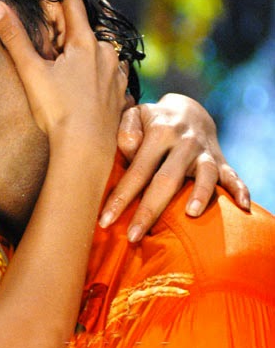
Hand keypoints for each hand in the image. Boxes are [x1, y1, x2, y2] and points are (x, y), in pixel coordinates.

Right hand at [0, 0, 128, 158]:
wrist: (86, 150)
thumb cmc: (59, 112)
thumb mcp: (32, 72)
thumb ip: (14, 38)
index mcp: (84, 43)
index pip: (71, 1)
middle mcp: (105, 53)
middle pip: (83, 26)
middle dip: (65, 20)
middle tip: (47, 18)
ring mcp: (114, 73)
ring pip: (97, 48)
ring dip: (81, 44)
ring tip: (65, 52)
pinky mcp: (120, 93)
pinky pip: (107, 70)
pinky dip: (95, 66)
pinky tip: (88, 75)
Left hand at [101, 94, 250, 241]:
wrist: (188, 110)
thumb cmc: (151, 121)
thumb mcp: (135, 115)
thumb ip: (126, 129)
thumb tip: (129, 147)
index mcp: (160, 132)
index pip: (138, 169)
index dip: (121, 196)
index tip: (105, 221)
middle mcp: (184, 142)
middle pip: (167, 179)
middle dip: (149, 210)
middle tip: (133, 237)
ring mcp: (204, 152)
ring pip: (205, 175)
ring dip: (200, 194)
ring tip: (191, 215)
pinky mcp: (221, 161)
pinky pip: (233, 176)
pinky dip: (240, 190)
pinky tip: (242, 207)